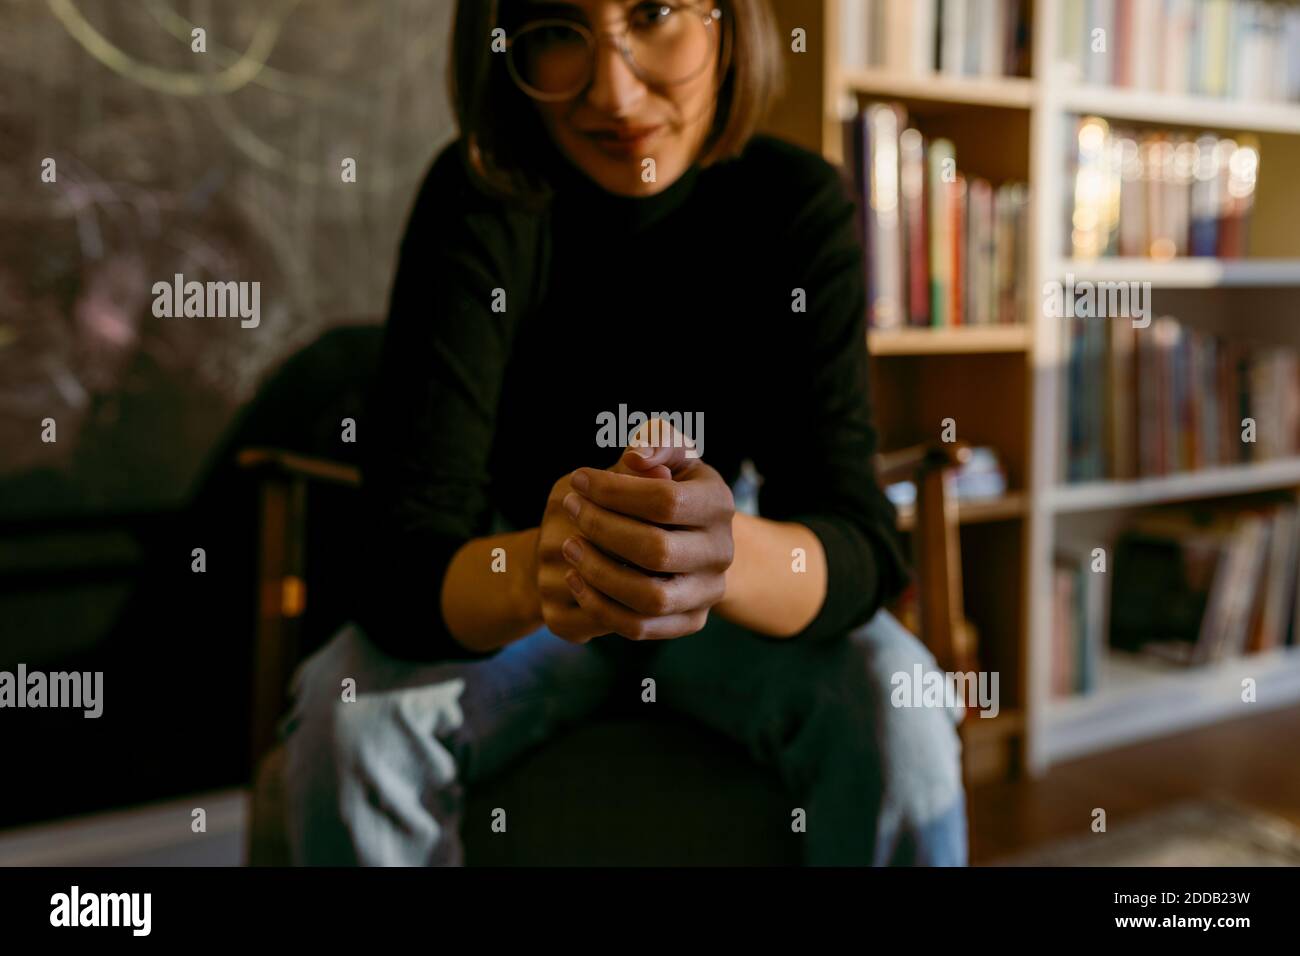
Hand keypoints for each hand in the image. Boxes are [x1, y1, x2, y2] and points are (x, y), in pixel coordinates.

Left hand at [560, 437, 734, 640]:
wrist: (691, 536)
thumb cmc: (669, 487)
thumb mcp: (669, 457)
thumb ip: (656, 443)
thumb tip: (637, 459)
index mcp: (719, 504)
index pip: (665, 500)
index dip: (614, 490)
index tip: (578, 479)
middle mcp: (721, 552)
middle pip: (657, 550)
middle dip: (603, 528)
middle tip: (570, 508)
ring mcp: (708, 592)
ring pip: (650, 597)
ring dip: (599, 573)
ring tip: (568, 546)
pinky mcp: (689, 621)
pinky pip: (640, 627)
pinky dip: (601, 606)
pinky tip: (575, 579)